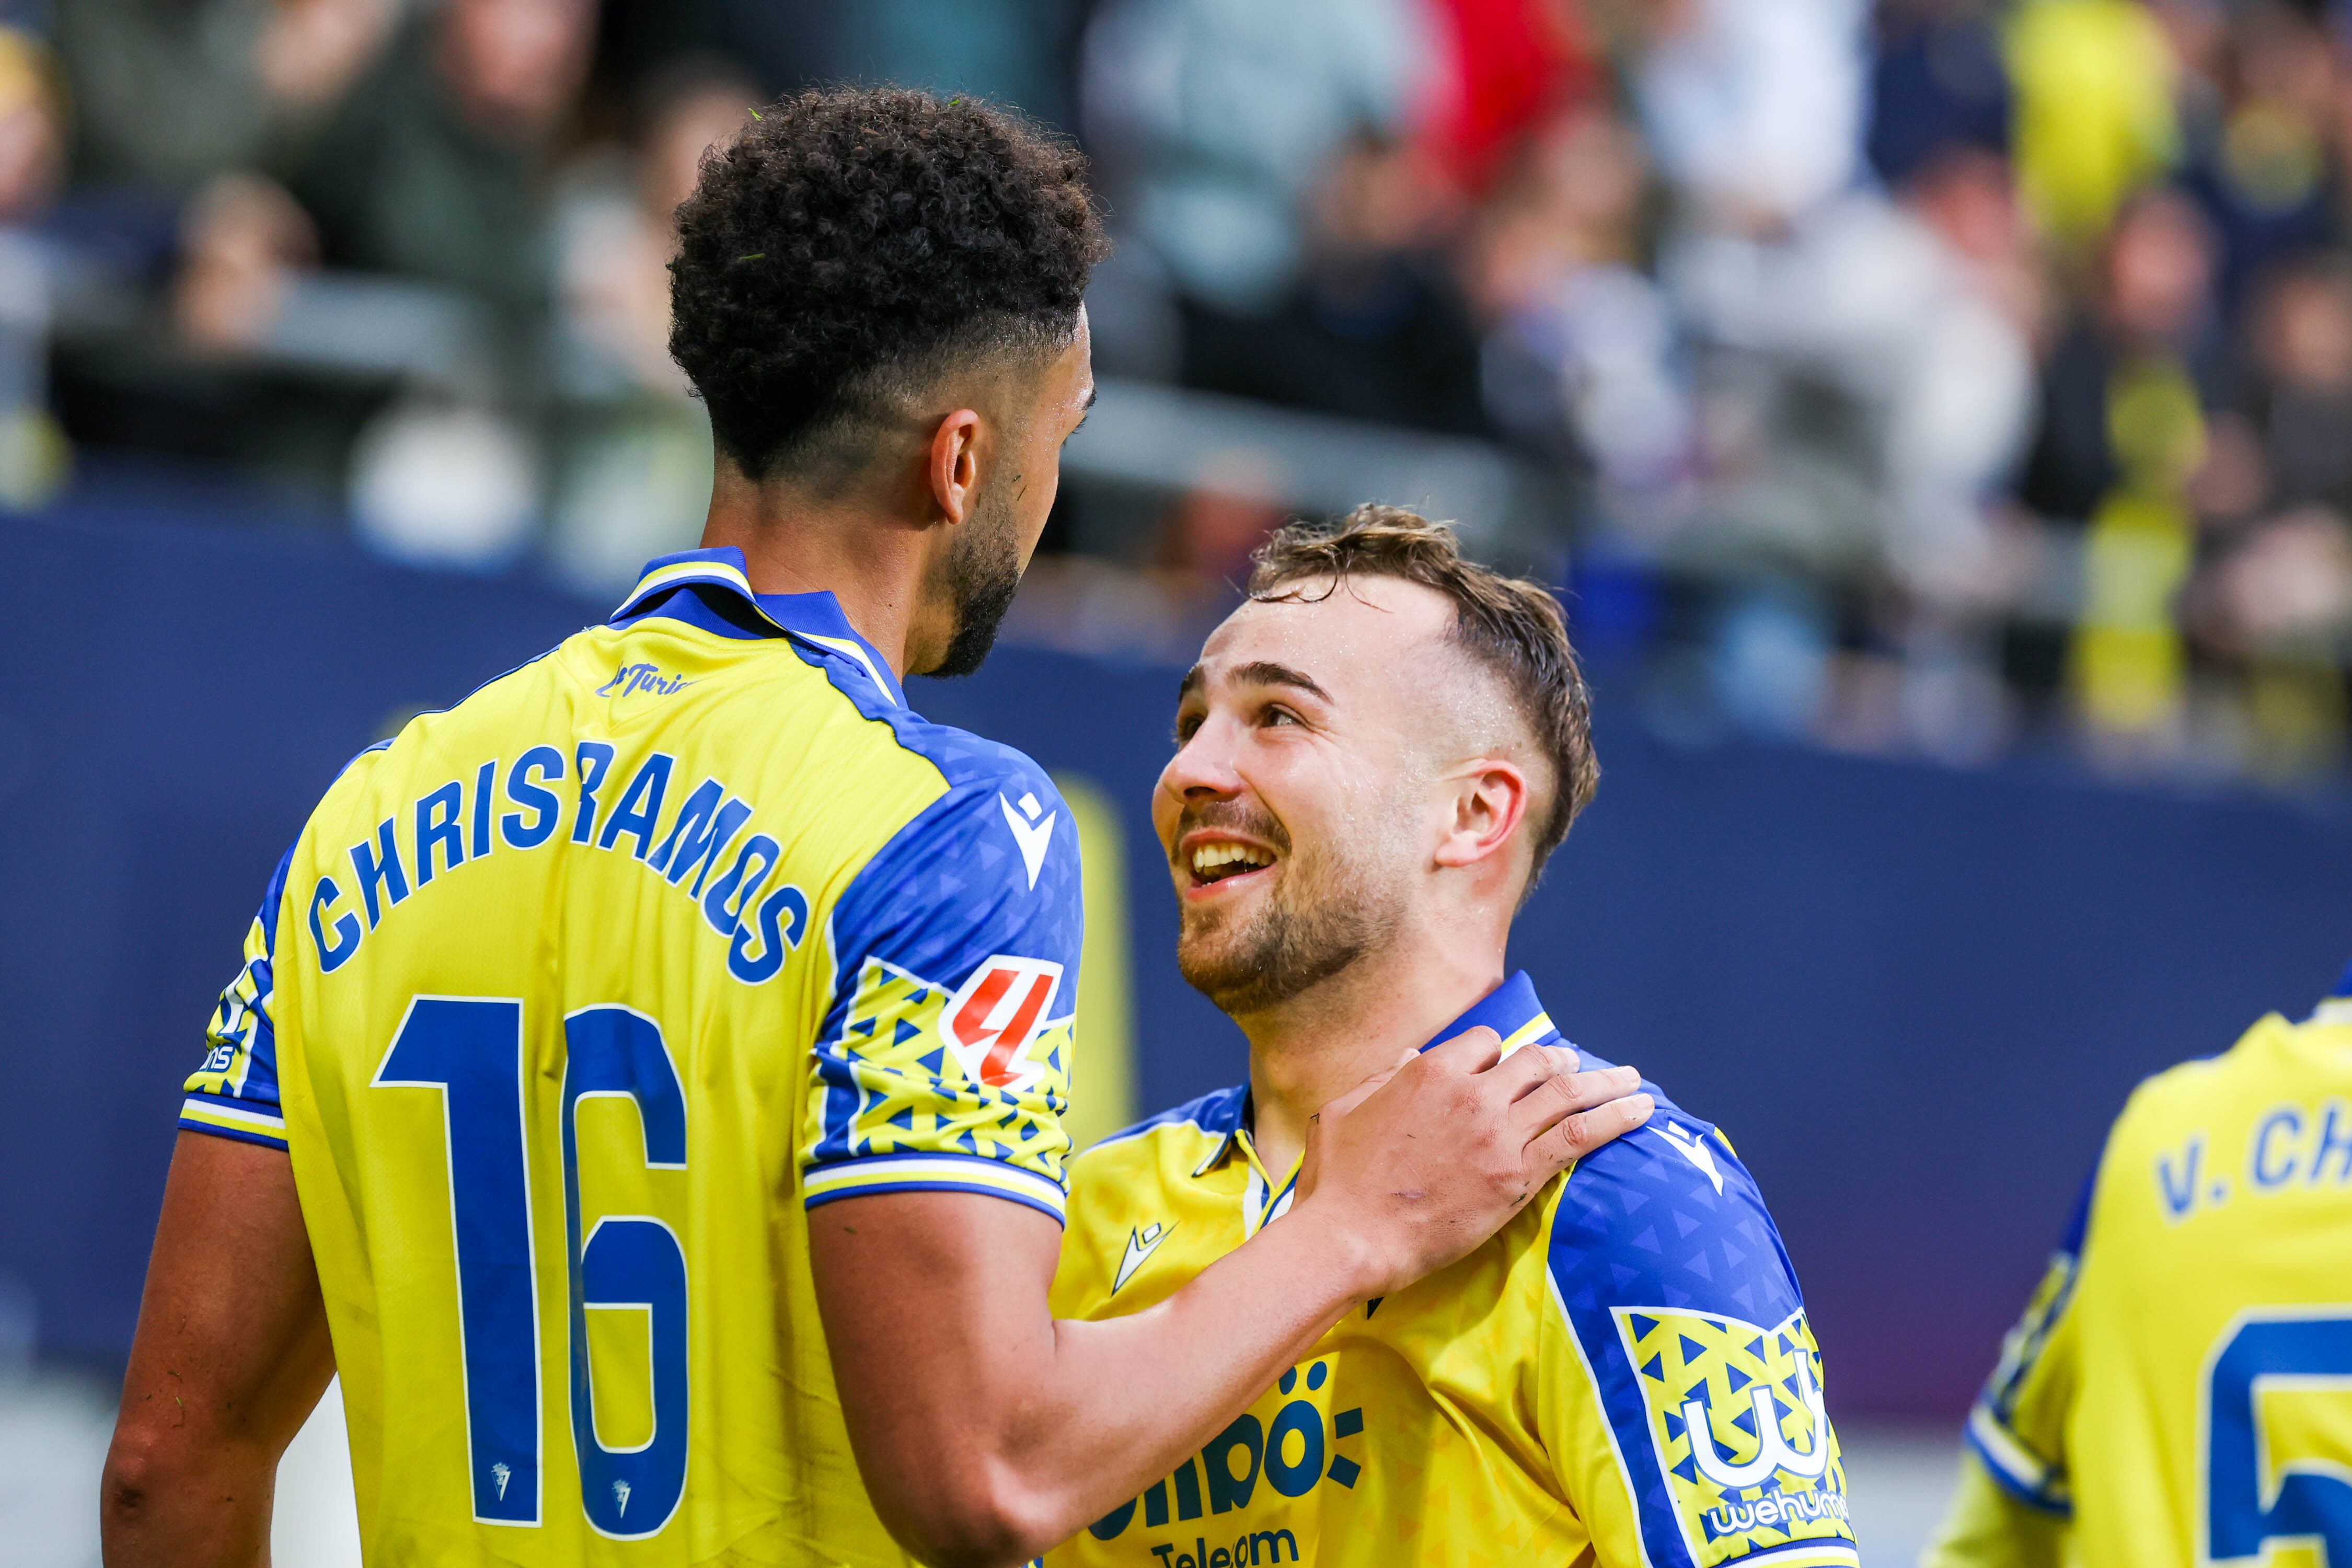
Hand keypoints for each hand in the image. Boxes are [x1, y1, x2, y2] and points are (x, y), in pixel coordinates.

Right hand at [1291, 1029, 1651, 1298]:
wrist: (1351, 1235)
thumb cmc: (1337, 1179)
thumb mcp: (1346, 1110)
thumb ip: (1384, 1079)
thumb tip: (1412, 1060)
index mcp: (1431, 1071)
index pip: (1486, 1044)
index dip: (1500, 1053)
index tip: (1510, 1066)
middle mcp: (1472, 1093)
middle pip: (1535, 1063)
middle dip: (1563, 1062)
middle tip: (1582, 1068)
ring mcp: (1498, 1134)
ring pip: (1566, 1094)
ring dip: (1606, 1082)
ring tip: (1632, 1082)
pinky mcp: (1517, 1176)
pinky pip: (1577, 1137)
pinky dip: (1615, 1119)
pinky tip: (1641, 1111)